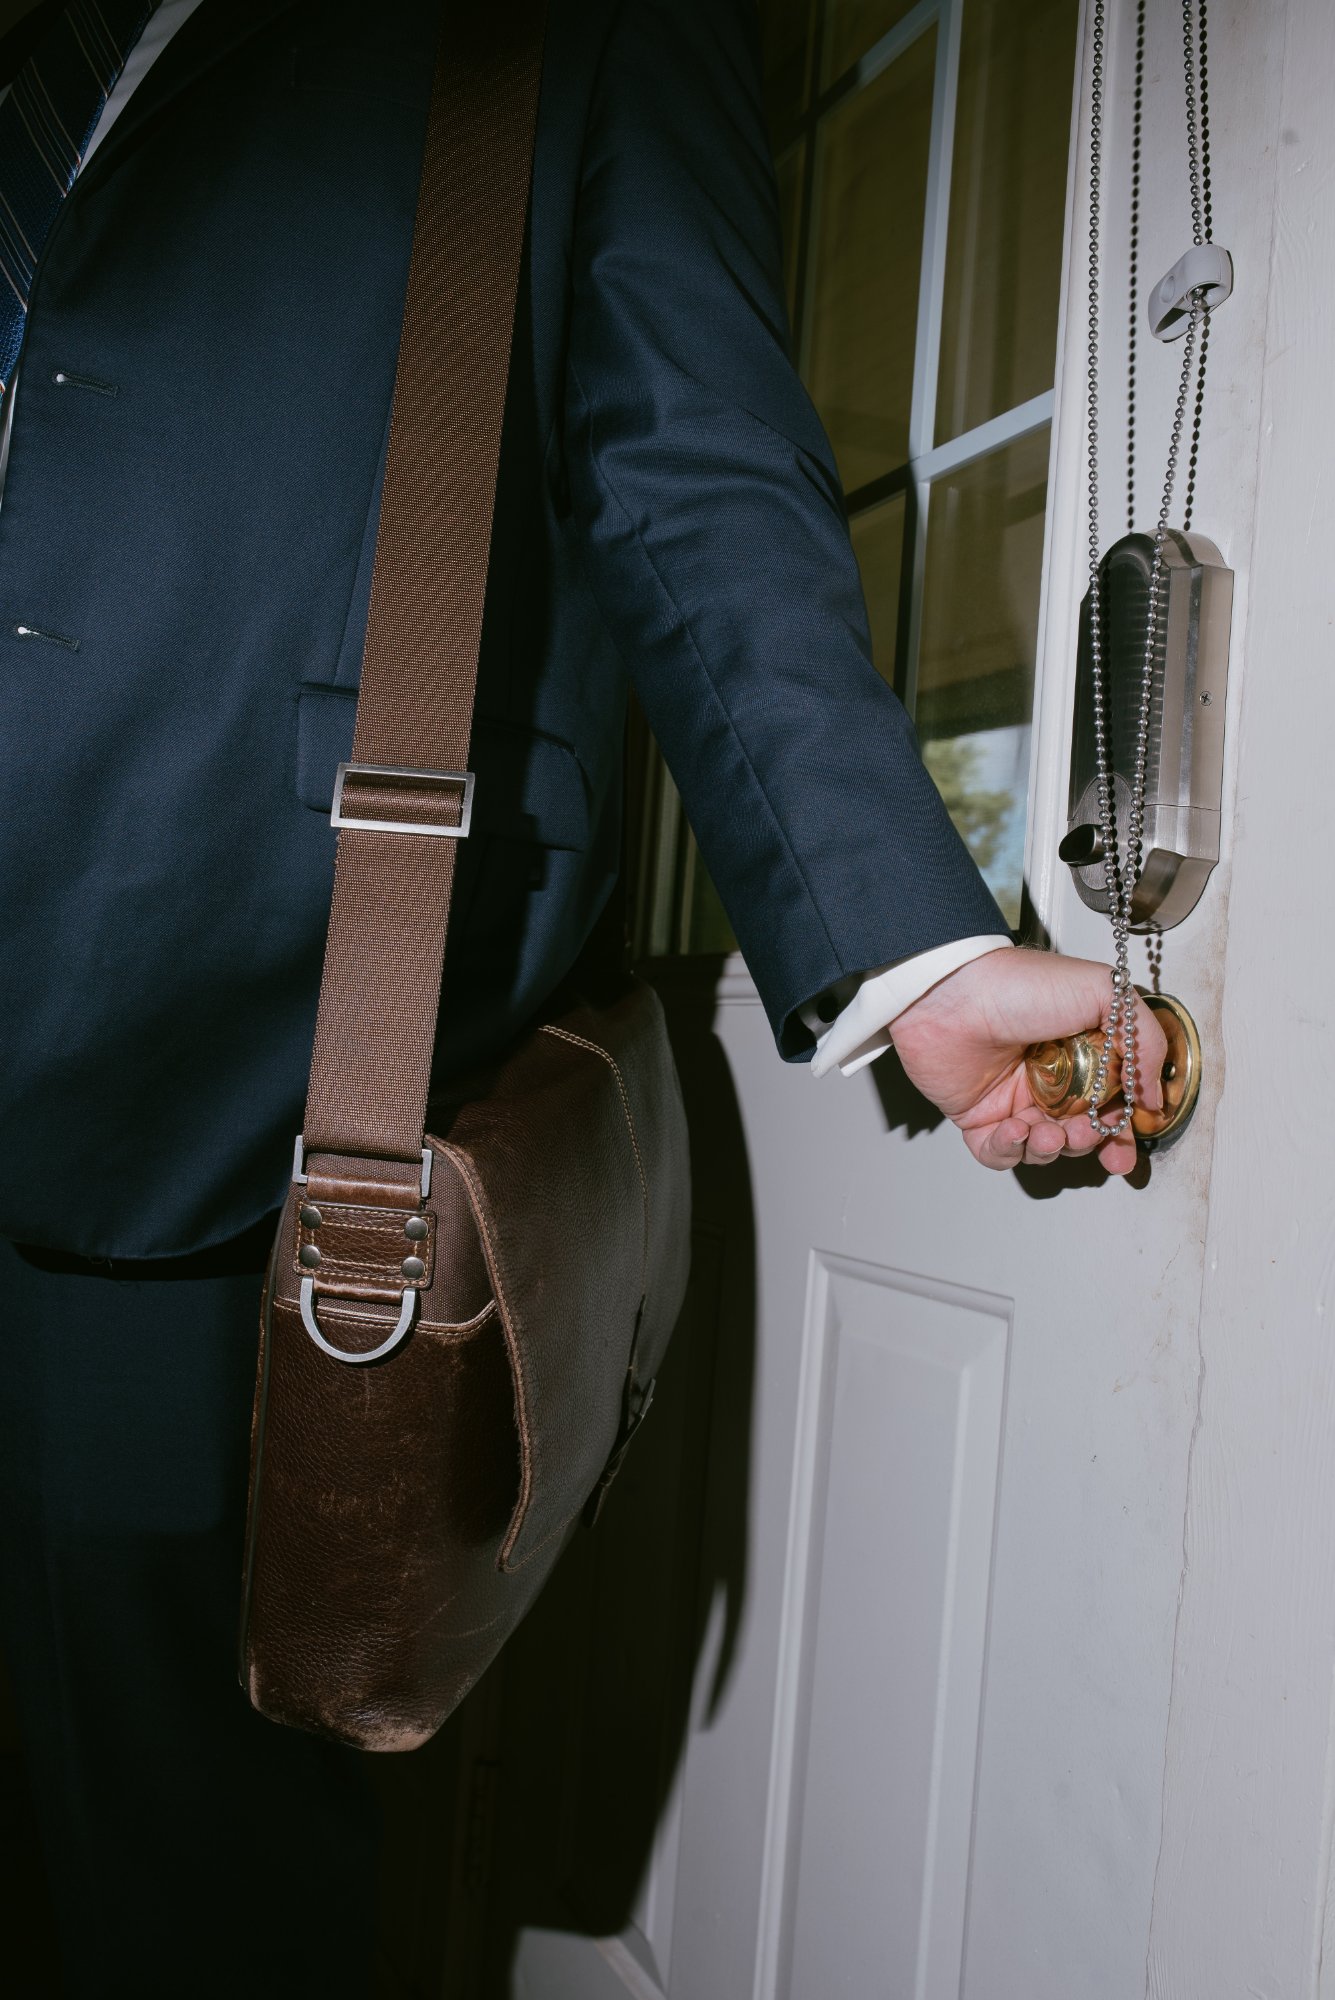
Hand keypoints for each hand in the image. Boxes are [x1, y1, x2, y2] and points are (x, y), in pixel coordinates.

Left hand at [888, 947, 1166, 1175]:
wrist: (951, 993)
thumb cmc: (1019, 984)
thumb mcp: (1103, 992)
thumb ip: (1144, 1040)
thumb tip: (1155, 1093)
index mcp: (1082, 1053)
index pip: (1112, 1103)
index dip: (1123, 1129)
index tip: (1128, 1142)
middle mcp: (1050, 1079)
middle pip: (1082, 1133)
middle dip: (1090, 1143)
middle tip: (1087, 1133)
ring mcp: (1013, 1099)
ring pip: (1044, 1148)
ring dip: (1053, 1148)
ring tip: (1049, 1131)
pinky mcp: (978, 1117)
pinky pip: (1000, 1153)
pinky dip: (1011, 1150)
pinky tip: (1015, 1129)